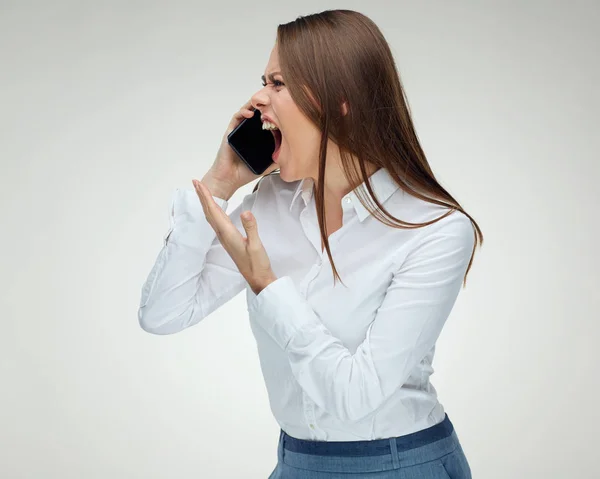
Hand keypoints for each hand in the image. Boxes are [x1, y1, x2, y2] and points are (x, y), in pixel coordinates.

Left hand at [193, 179, 276, 294]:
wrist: (257, 278)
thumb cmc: (257, 263)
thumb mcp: (257, 245)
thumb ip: (251, 228)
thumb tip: (245, 212)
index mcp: (228, 234)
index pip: (214, 211)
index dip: (206, 197)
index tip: (198, 184)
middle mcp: (223, 235)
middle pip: (209, 212)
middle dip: (202, 197)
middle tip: (195, 182)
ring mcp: (225, 238)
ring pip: (211, 217)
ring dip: (206, 203)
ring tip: (202, 192)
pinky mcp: (228, 240)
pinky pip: (216, 222)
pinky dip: (212, 211)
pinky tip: (214, 210)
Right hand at [210, 100, 279, 191]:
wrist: (229, 179)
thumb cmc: (245, 172)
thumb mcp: (267, 165)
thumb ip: (278, 158)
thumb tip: (293, 153)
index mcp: (257, 138)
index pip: (266, 121)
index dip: (274, 114)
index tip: (283, 110)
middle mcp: (249, 132)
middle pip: (258, 114)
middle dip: (265, 105)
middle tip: (274, 100)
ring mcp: (239, 131)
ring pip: (247, 112)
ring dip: (254, 105)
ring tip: (263, 102)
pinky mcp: (230, 132)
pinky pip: (236, 118)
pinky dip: (243, 112)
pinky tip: (250, 113)